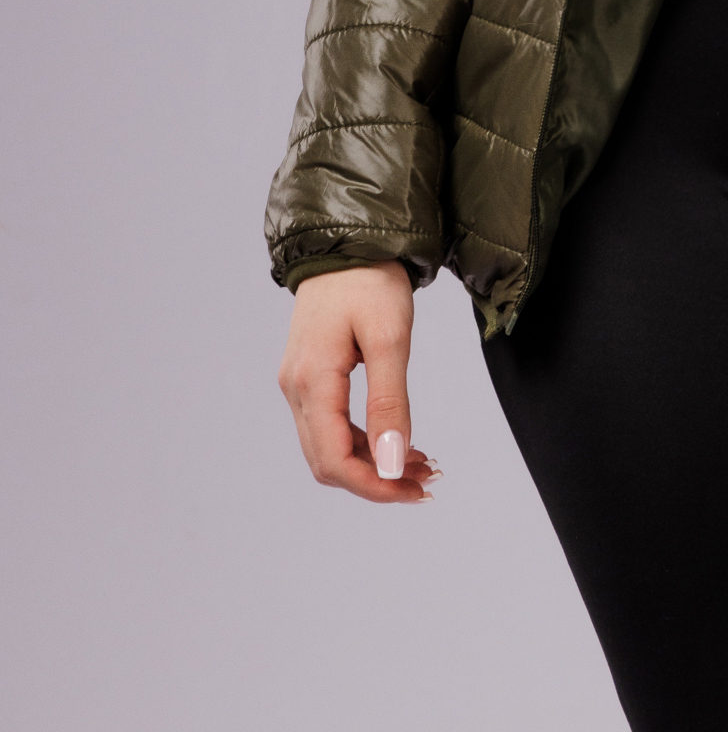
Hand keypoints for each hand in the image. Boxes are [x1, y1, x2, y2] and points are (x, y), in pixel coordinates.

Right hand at [278, 262, 438, 503]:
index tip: (414, 491)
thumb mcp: (390, 338)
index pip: (334, 459)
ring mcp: (300, 382)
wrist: (350, 239)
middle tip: (426, 481)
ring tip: (422, 464)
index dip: (373, 485)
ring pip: (330, 446)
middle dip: (377, 479)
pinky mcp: (311, 375)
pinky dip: (365, 439)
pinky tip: (398, 440)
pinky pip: (332, 424)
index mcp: (311, 381)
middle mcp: (297, 388)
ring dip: (373, 462)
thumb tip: (392, 463)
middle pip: (328, 461)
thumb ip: (389, 402)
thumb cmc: (370, 279)